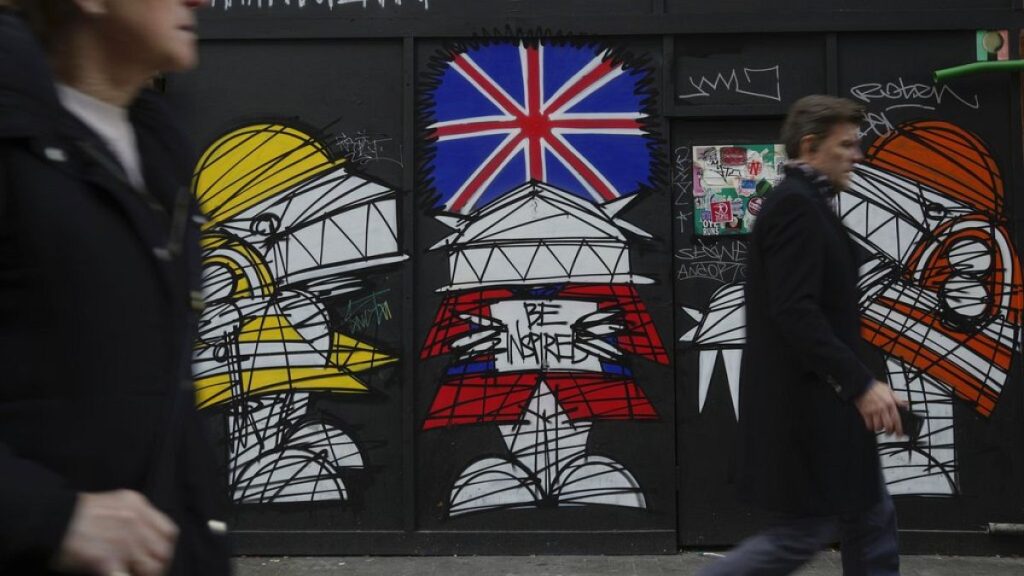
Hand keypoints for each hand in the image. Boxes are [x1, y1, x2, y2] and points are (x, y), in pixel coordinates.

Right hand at [52, 490, 177, 575]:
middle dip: (157, 565)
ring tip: (131, 573)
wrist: (51, 520)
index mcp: (139, 505)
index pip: (169, 532)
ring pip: (152, 568)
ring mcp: (124, 541)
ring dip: (144, 574)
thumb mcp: (115, 504)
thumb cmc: (78, 514)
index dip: (165, 549)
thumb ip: (135, 518)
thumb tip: (146, 540)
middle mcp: (136, 521)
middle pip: (163, 552)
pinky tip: (118, 574)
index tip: (157, 558)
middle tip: (144, 571)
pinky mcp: (108, 559)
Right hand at [854, 380, 907, 435]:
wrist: (861, 384)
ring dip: (880, 429)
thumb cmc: (874, 386)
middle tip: (889, 433)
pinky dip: (871, 427)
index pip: (897, 420)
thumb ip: (898, 399)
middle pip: (888, 426)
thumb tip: (905, 405)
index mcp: (890, 403)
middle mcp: (882, 408)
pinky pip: (869, 424)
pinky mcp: (865, 412)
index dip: (899, 429)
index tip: (899, 434)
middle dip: (889, 432)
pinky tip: (871, 425)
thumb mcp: (889, 390)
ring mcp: (873, 411)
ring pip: (878, 426)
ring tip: (880, 427)